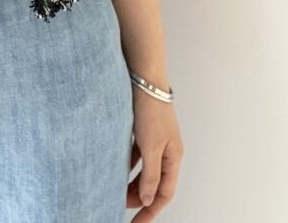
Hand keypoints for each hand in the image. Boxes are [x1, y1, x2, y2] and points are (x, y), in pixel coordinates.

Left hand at [127, 86, 183, 218]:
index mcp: (173, 157)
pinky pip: (136, 154)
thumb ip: (151, 174)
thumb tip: (150, 200)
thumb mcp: (150, 146)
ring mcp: (155, 139)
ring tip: (115, 191)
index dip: (151, 211)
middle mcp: (167, 150)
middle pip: (154, 183)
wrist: (144, 77)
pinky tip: (114, 166)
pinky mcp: (143, 129)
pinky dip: (127, 163)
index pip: (165, 194)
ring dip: (131, 182)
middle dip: (139, 198)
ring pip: (144, 169)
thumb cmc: (150, 109)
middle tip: (120, 206)